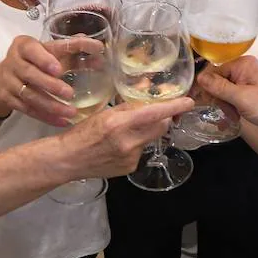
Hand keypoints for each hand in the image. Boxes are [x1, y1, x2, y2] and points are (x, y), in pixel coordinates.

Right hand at [0, 35, 106, 127]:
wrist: (2, 78)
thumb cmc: (33, 60)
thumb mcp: (48, 50)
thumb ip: (71, 49)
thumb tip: (98, 49)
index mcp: (23, 46)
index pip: (33, 49)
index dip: (45, 59)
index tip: (60, 69)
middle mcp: (13, 62)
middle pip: (30, 74)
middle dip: (50, 85)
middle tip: (69, 93)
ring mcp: (9, 82)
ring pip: (29, 95)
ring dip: (51, 105)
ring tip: (71, 112)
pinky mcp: (9, 100)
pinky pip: (28, 110)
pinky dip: (46, 117)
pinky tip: (62, 121)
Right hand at [65, 98, 194, 178]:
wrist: (68, 160)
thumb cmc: (82, 132)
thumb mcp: (104, 113)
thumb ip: (129, 105)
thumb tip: (147, 89)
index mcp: (120, 124)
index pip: (155, 113)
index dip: (174, 107)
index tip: (189, 101)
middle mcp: (129, 142)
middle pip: (161, 126)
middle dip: (161, 118)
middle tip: (154, 113)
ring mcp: (131, 157)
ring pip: (150, 139)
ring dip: (145, 132)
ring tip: (125, 133)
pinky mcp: (131, 168)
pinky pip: (141, 151)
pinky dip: (136, 145)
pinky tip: (120, 147)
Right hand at [198, 56, 257, 138]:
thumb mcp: (242, 98)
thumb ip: (219, 87)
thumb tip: (199, 77)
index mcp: (243, 64)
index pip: (214, 71)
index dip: (207, 86)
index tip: (200, 101)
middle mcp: (244, 69)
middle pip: (218, 82)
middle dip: (219, 99)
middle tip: (227, 112)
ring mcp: (247, 81)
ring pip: (224, 92)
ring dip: (225, 106)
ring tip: (234, 117)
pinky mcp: (249, 93)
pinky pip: (232, 98)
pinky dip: (231, 108)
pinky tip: (234, 118)